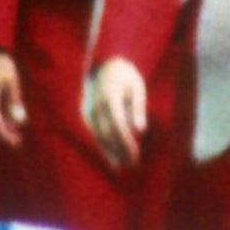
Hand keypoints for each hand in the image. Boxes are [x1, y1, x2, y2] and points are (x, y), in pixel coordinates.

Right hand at [82, 55, 148, 170]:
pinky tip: (112, 157)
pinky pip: (95, 133)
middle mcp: (97, 106)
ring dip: (110, 152)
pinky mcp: (88, 114)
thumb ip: (139, 107)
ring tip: (123, 164)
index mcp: (110, 97)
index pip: (118, 125)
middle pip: (107, 134)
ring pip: (98, 136)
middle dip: (118, 151)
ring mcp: (90, 110)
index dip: (126, 143)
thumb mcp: (137, 86)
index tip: (135, 155)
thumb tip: (141, 130)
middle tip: (131, 163)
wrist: (105, 64)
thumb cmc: (126, 75)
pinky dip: (103, 146)